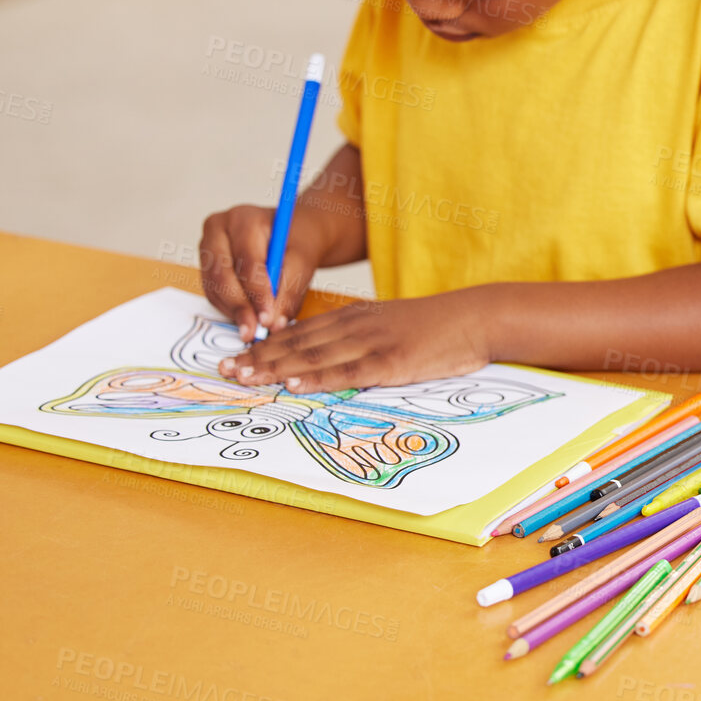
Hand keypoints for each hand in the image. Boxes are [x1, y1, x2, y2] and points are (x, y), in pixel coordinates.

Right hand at [199, 204, 325, 341]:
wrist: (292, 232)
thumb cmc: (298, 239)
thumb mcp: (304, 258)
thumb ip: (290, 288)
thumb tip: (275, 323)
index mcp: (243, 218)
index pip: (247, 260)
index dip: (257, 293)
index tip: (267, 319)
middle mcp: (218, 230)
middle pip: (222, 274)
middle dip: (240, 307)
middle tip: (254, 332)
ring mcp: (207, 247)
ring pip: (215, 287)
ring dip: (233, 312)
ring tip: (252, 330)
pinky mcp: (206, 266)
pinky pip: (213, 293)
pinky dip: (229, 309)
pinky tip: (245, 319)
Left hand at [217, 289, 490, 393]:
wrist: (476, 318)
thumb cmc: (438, 327)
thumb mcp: (393, 326)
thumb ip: (362, 340)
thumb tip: (334, 362)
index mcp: (355, 317)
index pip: (300, 332)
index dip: (265, 346)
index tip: (236, 357)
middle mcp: (356, 326)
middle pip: (297, 343)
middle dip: (258, 358)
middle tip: (224, 370)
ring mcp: (372, 343)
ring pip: (313, 356)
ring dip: (275, 368)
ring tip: (244, 377)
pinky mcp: (391, 361)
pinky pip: (346, 372)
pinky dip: (317, 378)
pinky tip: (293, 384)